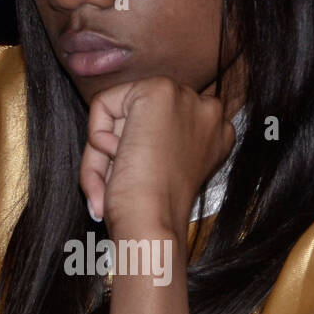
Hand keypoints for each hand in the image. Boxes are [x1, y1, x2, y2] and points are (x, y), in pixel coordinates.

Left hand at [79, 76, 234, 245]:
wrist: (152, 223)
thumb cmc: (153, 209)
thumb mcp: (164, 170)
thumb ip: (155, 141)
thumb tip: (119, 130)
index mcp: (216, 133)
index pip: (160, 125)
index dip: (139, 152)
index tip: (139, 180)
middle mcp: (209, 110)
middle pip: (139, 116)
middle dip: (121, 147)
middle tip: (122, 181)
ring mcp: (186, 96)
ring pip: (119, 111)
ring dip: (107, 147)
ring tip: (120, 175)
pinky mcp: (157, 90)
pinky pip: (102, 105)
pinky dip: (96, 136)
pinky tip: (120, 157)